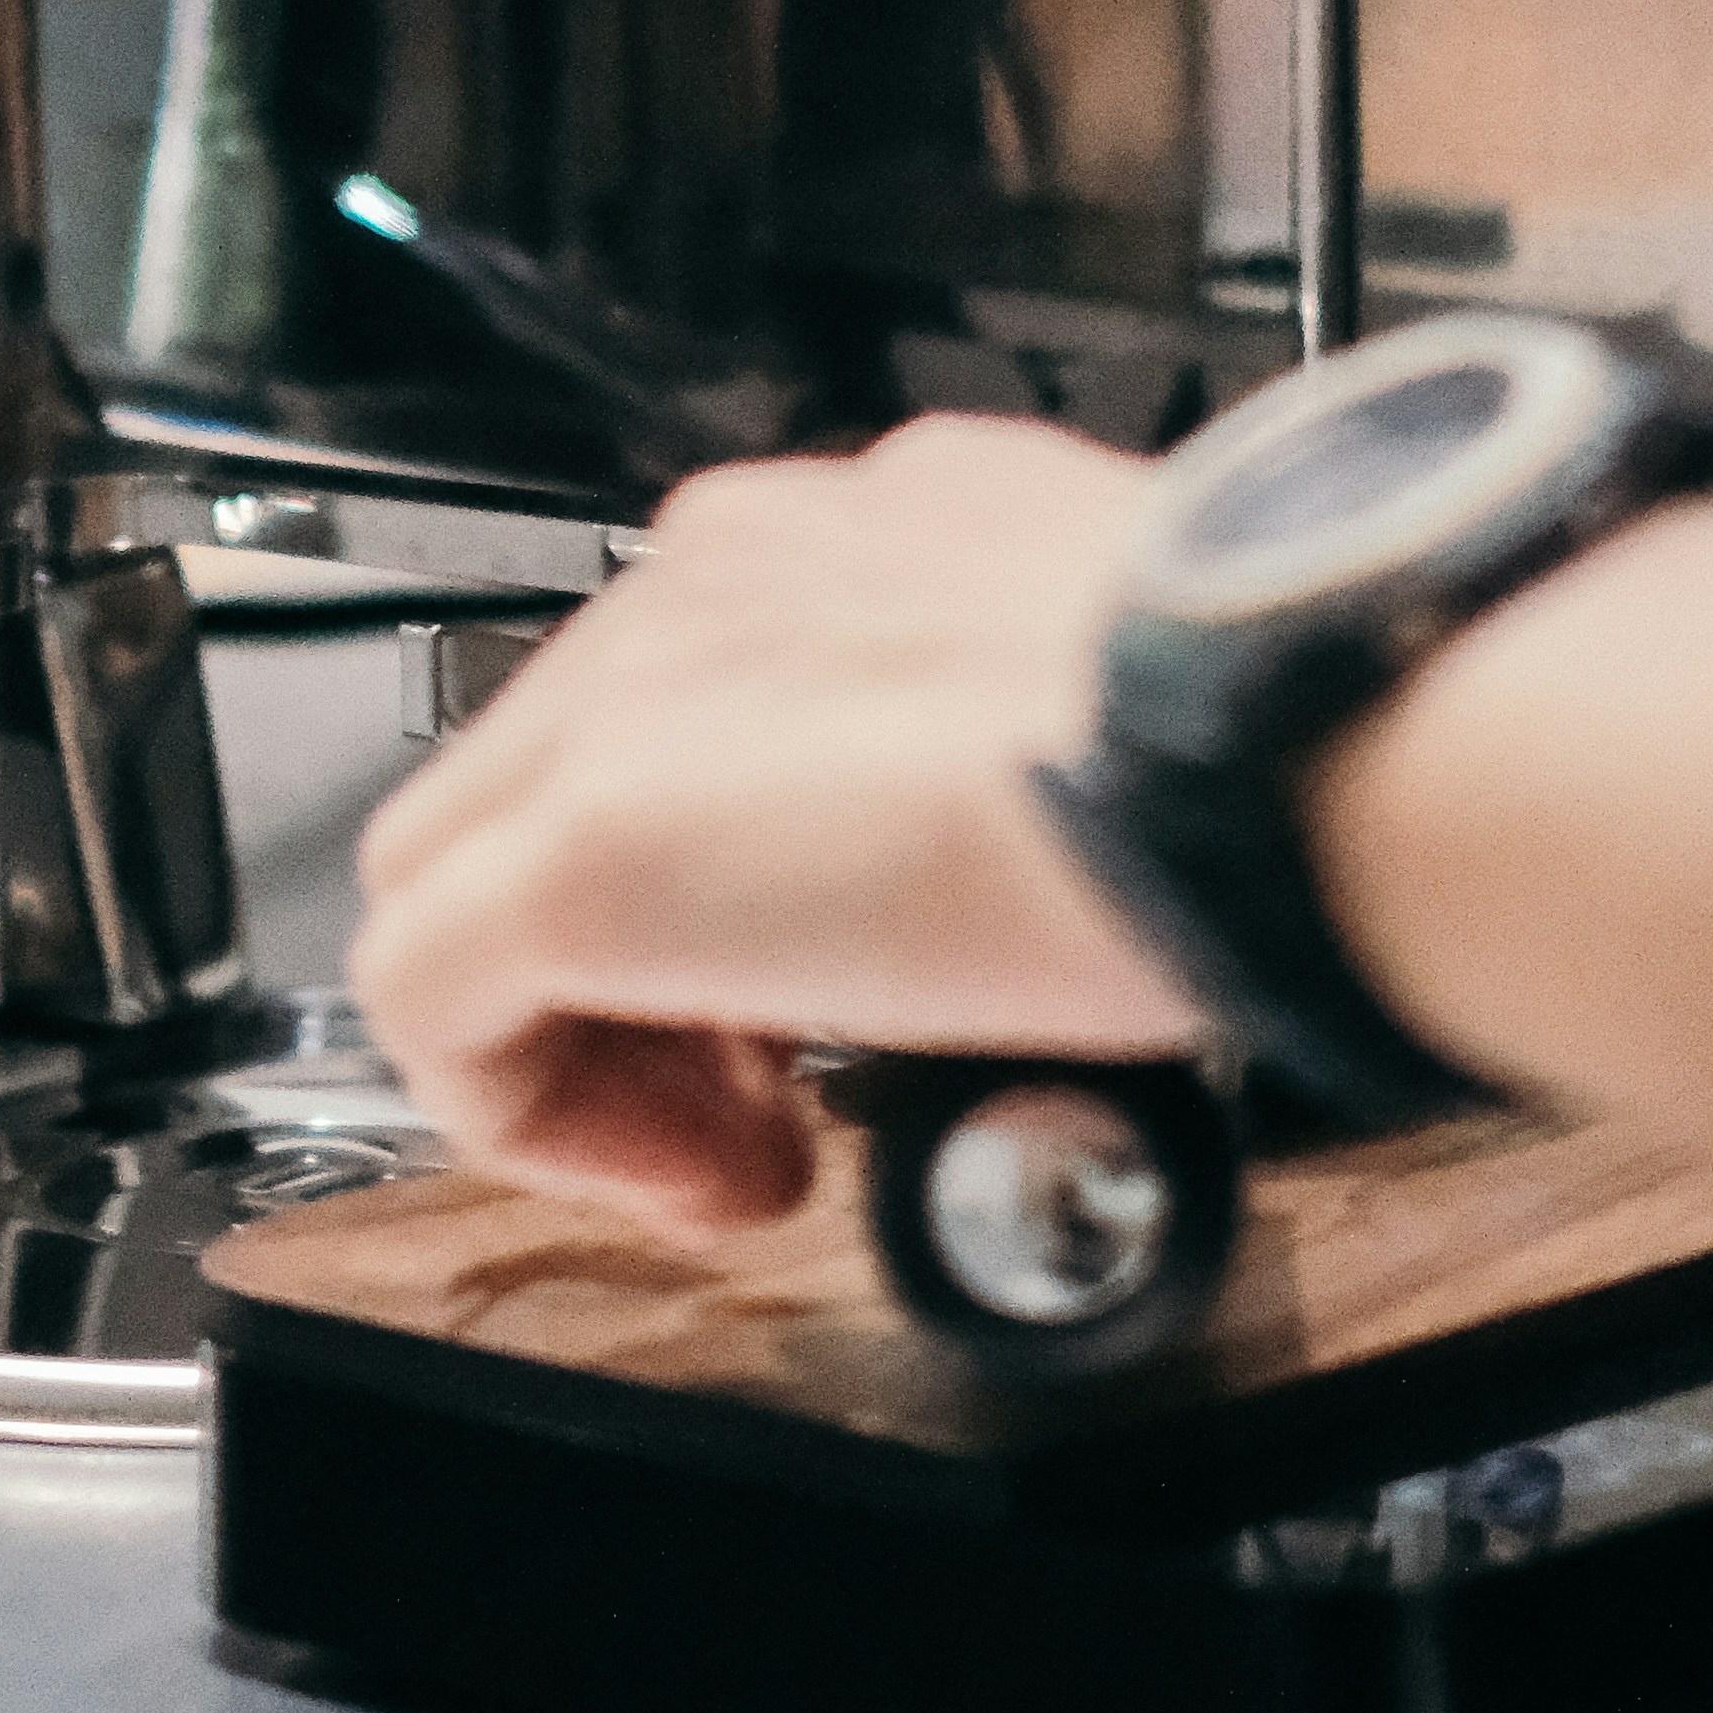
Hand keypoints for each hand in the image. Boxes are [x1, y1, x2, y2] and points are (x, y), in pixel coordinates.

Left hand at [347, 421, 1189, 1225]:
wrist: (1282, 743)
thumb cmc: (1263, 740)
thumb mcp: (1123, 706)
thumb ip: (1032, 742)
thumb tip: (1047, 850)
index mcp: (849, 540)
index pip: (685, 704)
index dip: (732, 878)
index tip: (835, 996)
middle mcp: (720, 580)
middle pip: (546, 786)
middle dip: (640, 971)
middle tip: (778, 1095)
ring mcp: (637, 699)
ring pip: (462, 877)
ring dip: (590, 1047)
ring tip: (751, 1148)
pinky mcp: (591, 846)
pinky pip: (430, 1002)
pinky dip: (538, 1118)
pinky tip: (706, 1172)